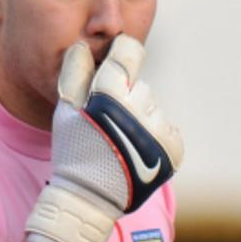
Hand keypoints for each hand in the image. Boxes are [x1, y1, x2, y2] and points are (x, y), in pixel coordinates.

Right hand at [25, 34, 183, 241]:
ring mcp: (159, 130)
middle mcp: (140, 108)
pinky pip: (167, 131)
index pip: (129, 52)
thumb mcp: (66, 109)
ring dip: (140, 121)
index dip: (123, 53)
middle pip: (139, 86)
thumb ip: (75, 72)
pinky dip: (155, 139)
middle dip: (125, 99)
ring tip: (122, 142)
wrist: (90, 197)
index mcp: (112, 93)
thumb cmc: (74, 149)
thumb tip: (84, 45)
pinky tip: (137, 152)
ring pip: (152, 110)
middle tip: (109, 124)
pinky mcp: (174, 150)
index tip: (119, 61)